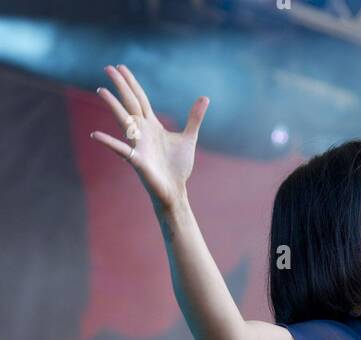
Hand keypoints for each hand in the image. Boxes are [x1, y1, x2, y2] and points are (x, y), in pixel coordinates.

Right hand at [90, 63, 208, 211]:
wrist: (175, 191)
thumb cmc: (178, 167)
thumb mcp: (189, 138)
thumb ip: (194, 118)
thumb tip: (205, 98)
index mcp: (152, 125)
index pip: (140, 98)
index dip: (131, 83)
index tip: (120, 67)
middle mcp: (143, 132)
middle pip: (130, 103)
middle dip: (120, 86)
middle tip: (107, 67)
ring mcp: (138, 145)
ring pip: (124, 120)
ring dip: (113, 105)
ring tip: (101, 90)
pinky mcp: (138, 160)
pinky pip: (121, 149)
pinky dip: (108, 142)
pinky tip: (95, 135)